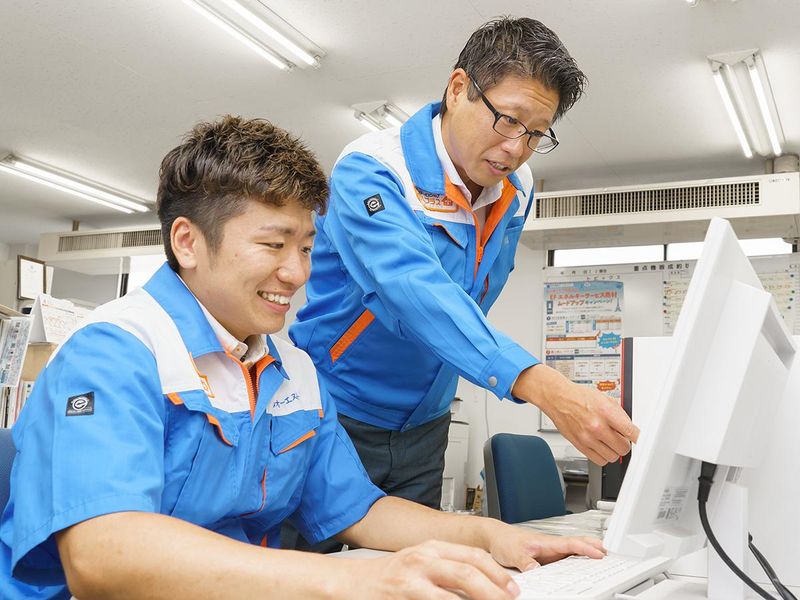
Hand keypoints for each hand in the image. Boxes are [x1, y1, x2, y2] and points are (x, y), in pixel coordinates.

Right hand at [343, 539, 520, 599]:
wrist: (351, 582)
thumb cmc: (389, 576)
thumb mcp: (420, 562)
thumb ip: (447, 569)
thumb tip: (482, 584)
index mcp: (431, 548)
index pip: (473, 555)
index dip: (497, 572)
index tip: (512, 587)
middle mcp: (423, 559)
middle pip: (468, 571)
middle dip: (494, 589)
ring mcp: (412, 580)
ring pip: (455, 591)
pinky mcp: (403, 597)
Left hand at [485, 523, 605, 571]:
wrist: (494, 537)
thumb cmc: (504, 540)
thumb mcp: (513, 554)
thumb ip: (526, 563)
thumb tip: (537, 572)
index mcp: (546, 542)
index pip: (571, 544)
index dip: (586, 548)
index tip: (599, 554)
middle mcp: (550, 545)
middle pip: (577, 544)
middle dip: (594, 547)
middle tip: (609, 554)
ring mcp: (549, 551)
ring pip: (573, 551)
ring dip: (587, 552)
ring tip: (602, 557)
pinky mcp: (546, 557)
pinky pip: (565, 558)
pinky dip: (576, 559)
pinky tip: (581, 565)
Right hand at [512, 365, 638, 464]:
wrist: (558, 398)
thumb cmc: (579, 397)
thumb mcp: (604, 398)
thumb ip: (620, 414)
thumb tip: (631, 429)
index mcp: (606, 412)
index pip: (631, 432)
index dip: (639, 438)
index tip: (641, 441)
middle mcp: (597, 426)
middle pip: (624, 448)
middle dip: (624, 443)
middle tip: (620, 437)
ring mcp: (588, 437)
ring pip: (613, 457)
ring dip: (614, 451)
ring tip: (608, 441)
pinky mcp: (580, 445)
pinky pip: (600, 460)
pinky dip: (603, 456)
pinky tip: (600, 446)